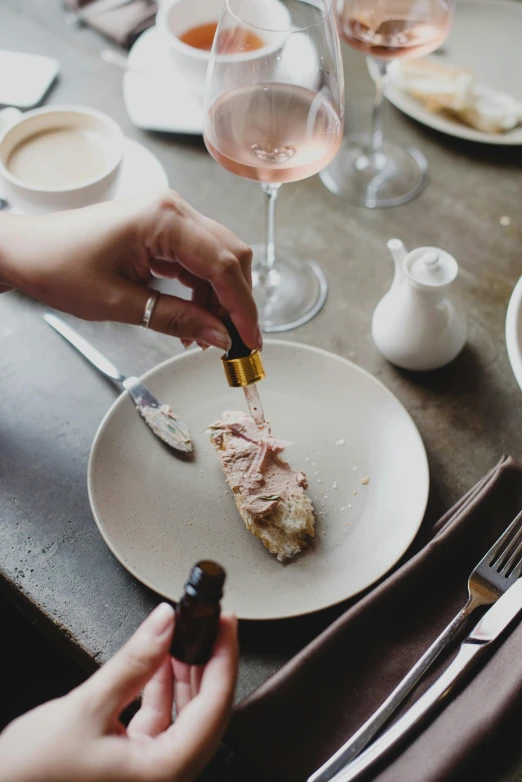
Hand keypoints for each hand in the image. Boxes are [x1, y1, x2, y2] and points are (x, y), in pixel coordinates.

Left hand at [0, 192, 260, 350]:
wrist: (27, 251)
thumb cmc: (60, 267)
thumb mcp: (120, 303)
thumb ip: (176, 319)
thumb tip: (219, 338)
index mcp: (163, 219)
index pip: (223, 264)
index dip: (242, 307)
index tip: (250, 342)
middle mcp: (174, 210)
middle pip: (230, 255)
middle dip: (238, 302)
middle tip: (236, 342)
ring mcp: (170, 217)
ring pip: (219, 258)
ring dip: (221, 299)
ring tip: (209, 337)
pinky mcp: (163, 230)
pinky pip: (198, 260)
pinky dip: (203, 291)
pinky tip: (195, 319)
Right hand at [0, 603, 238, 781]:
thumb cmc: (27, 778)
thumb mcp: (85, 708)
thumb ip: (132, 663)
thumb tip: (164, 623)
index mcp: (161, 774)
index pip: (214, 708)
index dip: (224, 658)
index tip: (226, 624)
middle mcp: (161, 779)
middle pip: (206, 713)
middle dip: (209, 663)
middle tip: (210, 623)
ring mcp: (146, 774)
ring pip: (184, 717)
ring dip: (185, 674)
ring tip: (183, 636)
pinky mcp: (128, 766)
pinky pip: (160, 722)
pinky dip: (161, 690)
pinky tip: (158, 663)